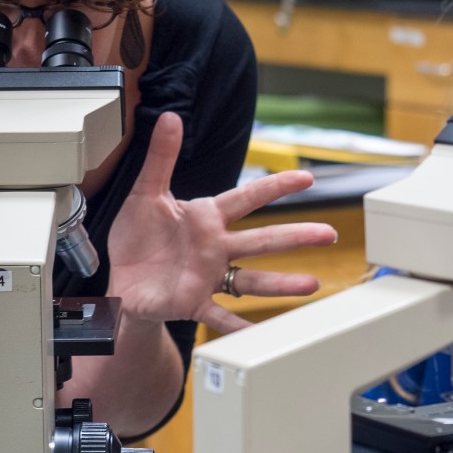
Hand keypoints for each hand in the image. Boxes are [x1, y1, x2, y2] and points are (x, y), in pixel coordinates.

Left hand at [108, 112, 337, 333]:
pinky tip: (257, 334)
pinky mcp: (193, 303)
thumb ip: (161, 158)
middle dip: (296, 235)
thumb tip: (169, 117)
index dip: (277, 186)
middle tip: (329, 233)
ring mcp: (208, 277)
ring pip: (252, 280)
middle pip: (263, 239)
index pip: (248, 197)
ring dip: (281, 283)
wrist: (123, 279)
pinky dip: (237, 326)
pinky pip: (219, 316)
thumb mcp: (145, 193)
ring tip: (311, 285)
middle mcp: (215, 248)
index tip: (306, 177)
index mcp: (207, 218)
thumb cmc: (139, 237)